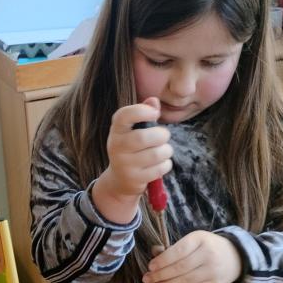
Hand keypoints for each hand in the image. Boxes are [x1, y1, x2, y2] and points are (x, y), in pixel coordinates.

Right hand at [92, 97, 172, 222]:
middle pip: (144, 137)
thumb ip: (144, 113)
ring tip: (163, 151)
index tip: (154, 114)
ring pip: (155, 154)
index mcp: (116, 130)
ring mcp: (124, 165)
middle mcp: (116, 147)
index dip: (141, 111)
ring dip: (166, 151)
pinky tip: (160, 164)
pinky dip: (166, 165)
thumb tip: (154, 101)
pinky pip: (159, 169)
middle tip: (163, 137)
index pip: (124, 116)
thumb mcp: (133, 130)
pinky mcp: (134, 179)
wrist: (119, 180)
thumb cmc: (131, 149)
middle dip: (162, 135)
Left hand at [142, 231, 241, 282]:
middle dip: (160, 275)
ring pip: (185, 281)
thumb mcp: (193, 241)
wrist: (236, 257)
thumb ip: (174, 248)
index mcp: (200, 239)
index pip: (178, 251)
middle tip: (146, 279)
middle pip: (180, 268)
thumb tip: (154, 254)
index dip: (162, 261)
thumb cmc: (207, 247)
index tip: (150, 267)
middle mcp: (208, 254)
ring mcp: (213, 270)